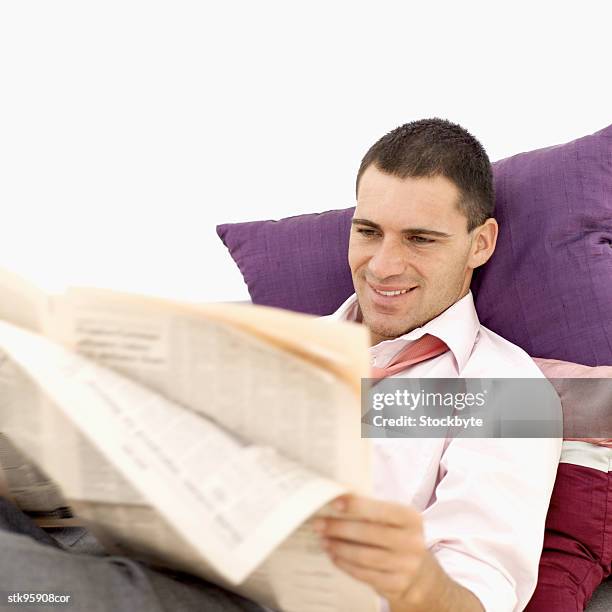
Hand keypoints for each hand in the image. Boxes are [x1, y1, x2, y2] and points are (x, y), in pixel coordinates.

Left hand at [313, 494, 430, 606]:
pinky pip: (365, 574)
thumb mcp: (393, 520)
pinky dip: (346, 565)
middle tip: (318, 524)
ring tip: (323, 540)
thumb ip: (371, 510)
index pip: (382, 510)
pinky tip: (334, 556)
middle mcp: (413, 542)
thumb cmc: (397, 537)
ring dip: (339, 548)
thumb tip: (337, 501)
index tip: (335, 503)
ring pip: (365, 556)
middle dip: (340, 528)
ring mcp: (406, 566)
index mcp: (411, 519)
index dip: (358, 506)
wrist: (420, 574)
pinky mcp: (397, 584)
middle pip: (370, 534)